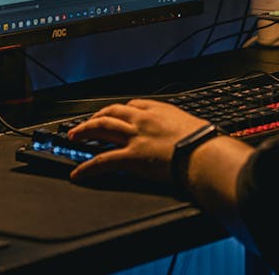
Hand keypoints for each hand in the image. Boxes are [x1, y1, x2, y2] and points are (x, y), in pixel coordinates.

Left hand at [66, 99, 209, 184]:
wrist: (204, 153)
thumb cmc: (204, 142)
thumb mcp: (191, 125)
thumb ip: (180, 127)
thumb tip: (184, 135)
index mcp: (159, 110)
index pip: (132, 105)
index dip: (118, 110)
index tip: (113, 114)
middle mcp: (143, 120)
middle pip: (111, 112)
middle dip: (95, 117)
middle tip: (85, 124)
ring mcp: (135, 137)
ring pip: (101, 128)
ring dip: (84, 132)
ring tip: (74, 137)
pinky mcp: (130, 158)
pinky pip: (102, 161)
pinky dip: (87, 167)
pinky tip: (79, 172)